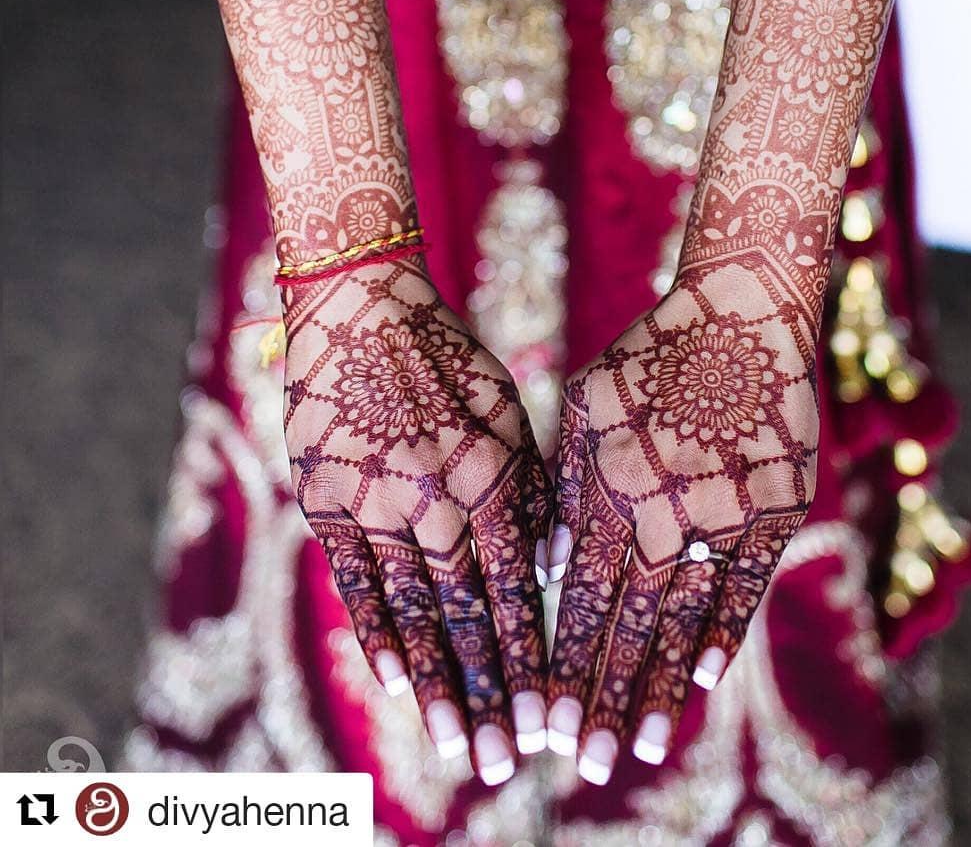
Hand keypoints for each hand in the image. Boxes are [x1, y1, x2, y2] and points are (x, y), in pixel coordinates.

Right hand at [282, 256, 551, 784]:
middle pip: (465, 617)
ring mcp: (374, 503)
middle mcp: (433, 500)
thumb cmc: (448, 357)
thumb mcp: (505, 414)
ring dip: (436, 685)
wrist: (361, 306)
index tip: (547, 718)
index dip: (530, 660)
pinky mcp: (326, 502)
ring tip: (458, 745)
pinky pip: (355, 584)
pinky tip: (397, 684)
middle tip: (508, 761)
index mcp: (487, 475)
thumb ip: (524, 492)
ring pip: (410, 614)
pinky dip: (378, 636)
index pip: (514, 591)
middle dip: (490, 694)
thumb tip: (542, 572)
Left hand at [543, 261, 817, 783]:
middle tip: (585, 762)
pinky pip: (745, 587)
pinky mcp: (776, 510)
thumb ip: (570, 486)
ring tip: (642, 747)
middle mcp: (669, 508)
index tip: (547, 720)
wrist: (745, 314)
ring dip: (662, 686)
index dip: (566, 660)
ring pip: (688, 617)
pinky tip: (703, 684)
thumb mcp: (592, 407)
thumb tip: (554, 570)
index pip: (583, 596)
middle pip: (632, 622)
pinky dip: (722, 636)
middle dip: (604, 696)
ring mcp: (728, 513)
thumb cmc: (653, 355)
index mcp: (615, 482)